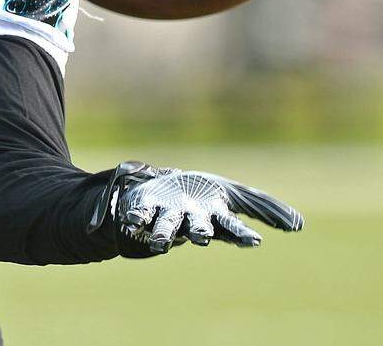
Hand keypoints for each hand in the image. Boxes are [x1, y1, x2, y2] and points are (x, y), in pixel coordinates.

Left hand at [90, 160, 303, 255]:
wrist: (166, 188)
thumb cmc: (205, 196)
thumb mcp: (237, 195)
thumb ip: (266, 208)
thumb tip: (299, 226)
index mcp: (214, 216)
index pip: (231, 228)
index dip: (241, 234)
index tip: (254, 240)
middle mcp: (190, 219)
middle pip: (196, 228)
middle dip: (199, 231)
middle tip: (202, 237)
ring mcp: (166, 214)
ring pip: (165, 227)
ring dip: (162, 234)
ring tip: (158, 243)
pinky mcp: (144, 206)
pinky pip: (139, 215)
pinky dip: (136, 218)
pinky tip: (131, 220)